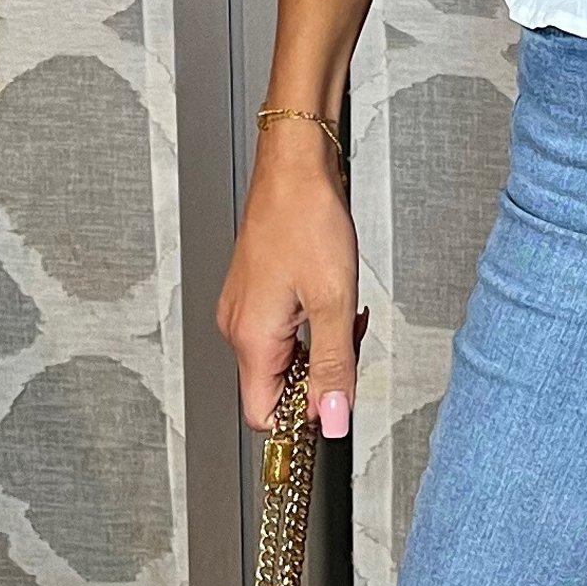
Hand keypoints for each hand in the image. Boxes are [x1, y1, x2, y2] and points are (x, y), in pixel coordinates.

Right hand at [217, 113, 368, 437]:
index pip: (263, 415)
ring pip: (285, 356)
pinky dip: (312, 323)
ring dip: (320, 345)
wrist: (295, 166)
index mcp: (250, 338)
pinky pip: (283, 328)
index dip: (301, 416)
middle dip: (321, 372)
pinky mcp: (256, 291)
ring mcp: (244, 307)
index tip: (335, 402)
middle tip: (348, 338)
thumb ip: (335, 368)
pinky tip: (330, 296)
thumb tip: (332, 420)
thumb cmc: (306, 218)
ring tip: (342, 309)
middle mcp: (238, 327)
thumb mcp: (333, 302)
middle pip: (277, 386)